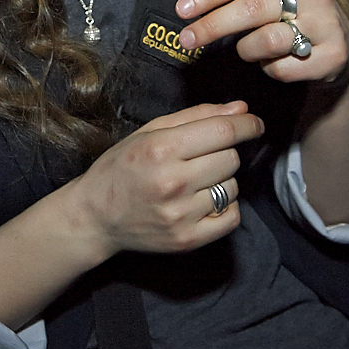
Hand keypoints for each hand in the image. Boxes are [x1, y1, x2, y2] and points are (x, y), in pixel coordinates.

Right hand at [69, 101, 262, 258]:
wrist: (94, 216)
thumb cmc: (121, 168)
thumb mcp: (150, 132)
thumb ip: (196, 116)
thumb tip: (240, 108)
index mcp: (161, 149)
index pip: (223, 132)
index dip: (246, 124)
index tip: (254, 123)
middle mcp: (173, 182)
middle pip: (231, 159)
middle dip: (224, 152)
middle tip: (201, 156)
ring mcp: (181, 214)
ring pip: (233, 187)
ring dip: (221, 180)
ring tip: (195, 181)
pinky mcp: (187, 240)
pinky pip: (231, 217)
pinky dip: (224, 207)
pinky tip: (202, 202)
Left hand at [175, 0, 348, 88]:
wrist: (344, 52)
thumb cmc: (295, 20)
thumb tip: (191, 7)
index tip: (182, 9)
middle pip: (250, 8)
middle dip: (212, 25)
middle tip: (188, 40)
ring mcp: (325, 26)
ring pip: (265, 41)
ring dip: (247, 50)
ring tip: (250, 51)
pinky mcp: (332, 57)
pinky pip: (282, 69)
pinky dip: (270, 69)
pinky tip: (277, 63)